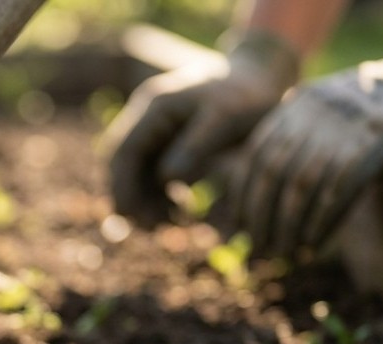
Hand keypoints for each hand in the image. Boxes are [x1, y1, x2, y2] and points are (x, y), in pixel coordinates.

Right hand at [105, 31, 299, 225]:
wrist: (259, 75)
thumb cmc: (245, 95)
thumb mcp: (224, 117)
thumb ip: (195, 146)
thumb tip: (167, 178)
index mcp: (155, 106)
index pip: (123, 151)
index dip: (122, 186)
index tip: (132, 217)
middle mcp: (147, 116)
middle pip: (123, 164)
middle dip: (132, 198)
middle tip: (153, 228)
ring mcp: (156, 128)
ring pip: (136, 171)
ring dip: (144, 199)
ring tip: (169, 223)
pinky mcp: (168, 141)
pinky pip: (153, 173)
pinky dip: (159, 194)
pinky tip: (177, 210)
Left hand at [232, 30, 382, 254]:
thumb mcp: (334, 116)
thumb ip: (303, 143)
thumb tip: (268, 198)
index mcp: (300, 103)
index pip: (257, 155)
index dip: (246, 196)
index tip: (243, 228)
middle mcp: (317, 109)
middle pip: (275, 171)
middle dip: (264, 216)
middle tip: (263, 249)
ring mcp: (348, 120)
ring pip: (303, 182)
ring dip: (291, 224)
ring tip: (288, 254)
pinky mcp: (381, 135)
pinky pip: (341, 185)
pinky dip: (323, 218)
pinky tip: (315, 241)